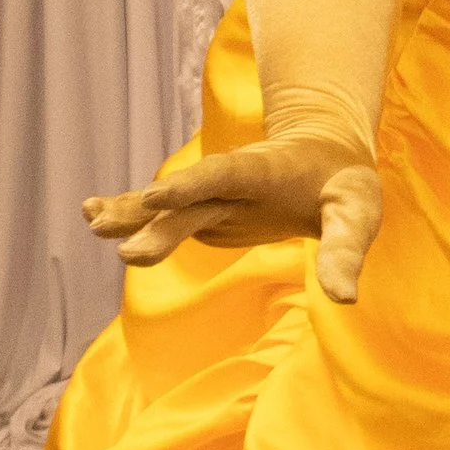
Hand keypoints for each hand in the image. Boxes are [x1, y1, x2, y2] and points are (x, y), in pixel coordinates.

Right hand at [84, 129, 382, 305]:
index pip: (225, 175)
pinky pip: (163, 213)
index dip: (191, 185)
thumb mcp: (357, 212)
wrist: (322, 151)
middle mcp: (230, 179)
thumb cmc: (343, 184)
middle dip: (156, 222)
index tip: (155, 195)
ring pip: (167, 206)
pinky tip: (92, 215)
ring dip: (131, 215)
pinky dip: (130, 213)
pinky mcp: (203, 209)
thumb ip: (346, 249)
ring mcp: (213, 194)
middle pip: (189, 201)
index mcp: (265, 170)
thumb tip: (344, 298)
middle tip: (126, 253)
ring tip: (93, 221)